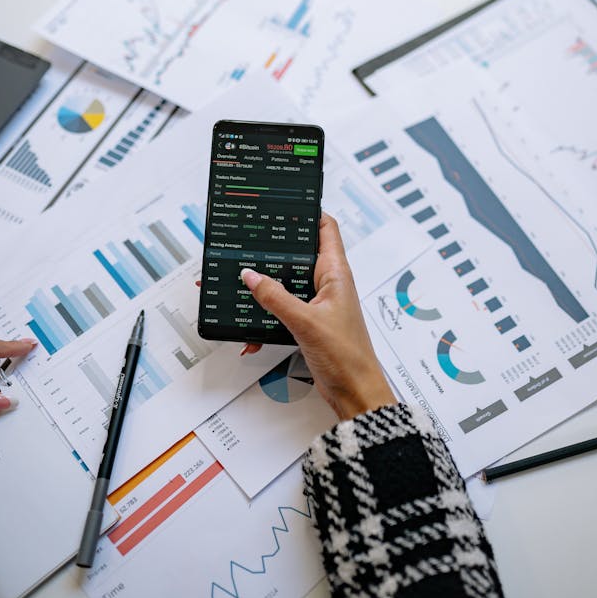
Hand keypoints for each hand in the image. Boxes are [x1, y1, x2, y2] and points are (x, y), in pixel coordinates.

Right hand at [240, 214, 395, 420]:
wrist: (355, 394)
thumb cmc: (347, 358)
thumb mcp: (305, 322)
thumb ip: (275, 297)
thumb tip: (251, 275)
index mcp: (336, 273)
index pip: (325, 227)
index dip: (308, 211)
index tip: (284, 203)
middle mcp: (329, 284)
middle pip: (299, 253)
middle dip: (274, 250)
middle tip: (249, 242)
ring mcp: (320, 303)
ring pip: (287, 283)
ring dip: (266, 288)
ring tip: (242, 285)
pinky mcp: (311, 322)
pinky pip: (283, 310)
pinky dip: (267, 317)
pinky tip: (252, 330)